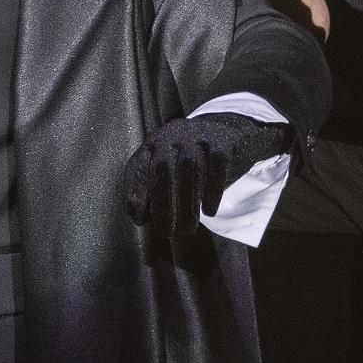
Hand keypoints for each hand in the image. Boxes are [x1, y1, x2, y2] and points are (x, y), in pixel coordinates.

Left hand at [121, 109, 289, 255]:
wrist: (226, 129)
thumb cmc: (188, 159)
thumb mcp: (166, 168)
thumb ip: (150, 190)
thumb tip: (140, 218)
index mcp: (153, 144)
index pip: (138, 166)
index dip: (136, 192)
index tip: (139, 218)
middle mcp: (171, 135)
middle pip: (163, 169)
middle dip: (163, 205)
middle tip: (166, 233)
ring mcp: (197, 134)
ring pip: (189, 167)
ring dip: (187, 202)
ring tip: (188, 229)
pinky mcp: (221, 139)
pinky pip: (217, 164)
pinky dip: (213, 190)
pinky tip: (210, 211)